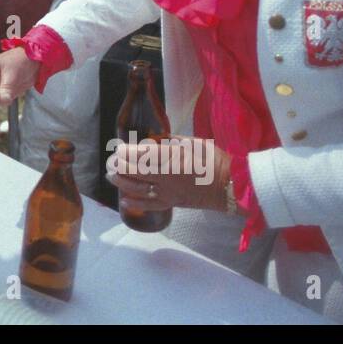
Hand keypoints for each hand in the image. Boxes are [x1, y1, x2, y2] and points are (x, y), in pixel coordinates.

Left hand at [106, 136, 232, 213]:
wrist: (230, 186)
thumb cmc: (213, 160)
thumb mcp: (192, 143)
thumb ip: (169, 141)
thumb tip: (150, 139)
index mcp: (174, 159)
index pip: (143, 155)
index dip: (127, 153)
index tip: (118, 148)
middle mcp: (168, 177)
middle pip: (137, 172)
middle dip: (121, 166)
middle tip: (112, 161)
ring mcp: (169, 193)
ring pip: (139, 189)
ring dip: (122, 182)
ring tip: (112, 175)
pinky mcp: (173, 204)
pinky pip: (150, 205)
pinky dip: (135, 203)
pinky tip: (124, 199)